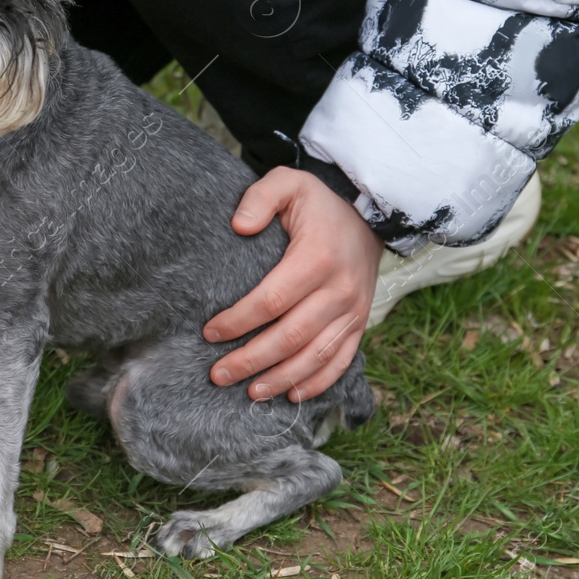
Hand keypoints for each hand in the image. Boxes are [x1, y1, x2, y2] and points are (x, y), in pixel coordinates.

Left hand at [204, 167, 381, 401]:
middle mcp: (340, 289)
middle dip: (251, 359)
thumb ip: (260, 197)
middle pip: (291, 336)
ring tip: (250, 393)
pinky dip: (317, 383)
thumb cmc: (318, 204)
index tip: (210, 332)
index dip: (239, 320)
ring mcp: (353, 310)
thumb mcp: (289, 183)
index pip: (273, 299)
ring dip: (281, 378)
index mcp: (317, 257)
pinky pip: (341, 361)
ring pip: (315, 356)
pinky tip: (290, 395)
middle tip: (218, 375)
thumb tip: (239, 226)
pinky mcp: (360, 323)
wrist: (368, 215)